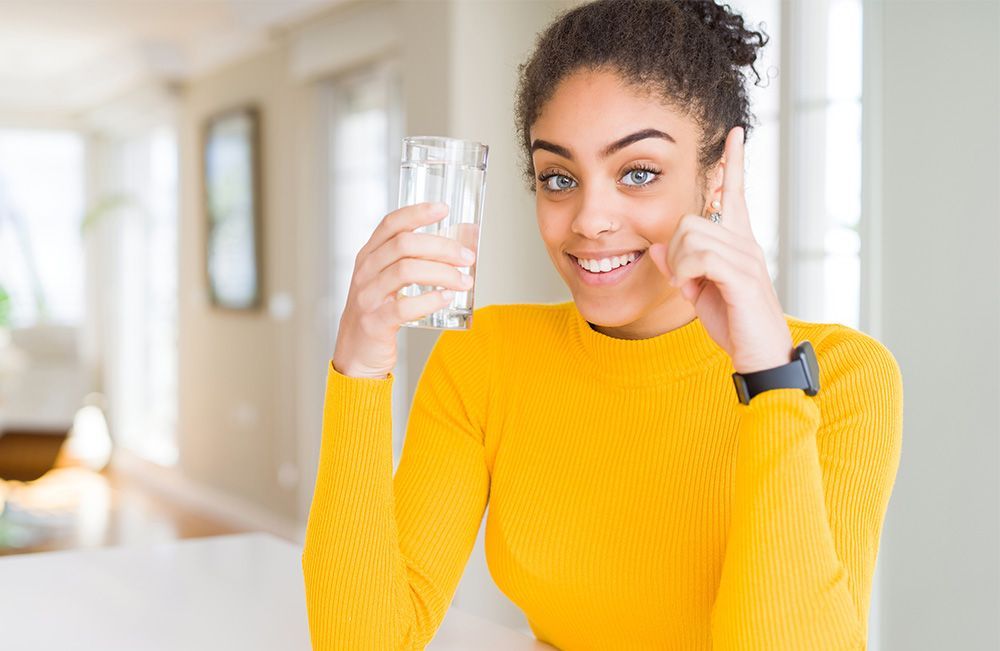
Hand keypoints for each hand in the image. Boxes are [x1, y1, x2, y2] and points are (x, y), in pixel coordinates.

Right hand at [332, 202, 476, 378]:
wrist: (356, 354)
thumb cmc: (379, 313)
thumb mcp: (386, 281)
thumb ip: (412, 262)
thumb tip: (460, 249)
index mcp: (369, 255)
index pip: (391, 224)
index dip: (417, 213)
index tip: (444, 208)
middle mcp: (365, 271)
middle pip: (404, 245)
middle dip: (442, 247)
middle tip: (467, 257)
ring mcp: (367, 296)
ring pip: (406, 271)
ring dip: (442, 273)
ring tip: (464, 280)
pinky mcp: (374, 322)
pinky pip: (404, 306)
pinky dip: (429, 300)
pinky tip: (446, 298)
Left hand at [648, 127, 792, 374]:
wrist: (760, 354)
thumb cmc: (734, 322)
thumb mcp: (698, 291)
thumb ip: (680, 268)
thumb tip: (657, 249)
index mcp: (738, 242)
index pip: (736, 193)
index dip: (733, 163)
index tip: (734, 134)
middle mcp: (745, 243)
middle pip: (690, 219)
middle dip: (675, 250)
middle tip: (684, 280)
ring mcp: (746, 257)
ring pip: (691, 236)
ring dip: (679, 266)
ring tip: (691, 288)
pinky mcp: (742, 276)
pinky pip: (699, 256)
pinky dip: (685, 274)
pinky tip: (690, 290)